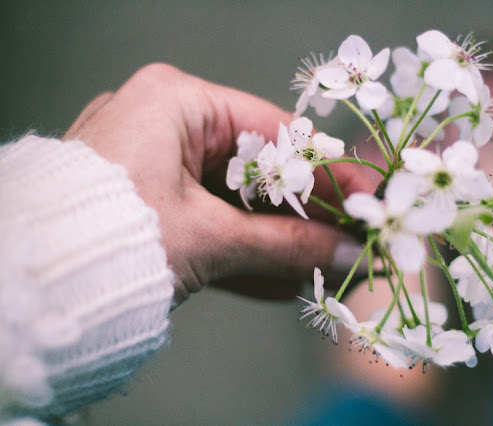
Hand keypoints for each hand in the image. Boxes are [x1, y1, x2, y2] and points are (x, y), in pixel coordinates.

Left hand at [63, 63, 374, 306]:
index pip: (273, 132)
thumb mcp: (209, 238)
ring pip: (232, 200)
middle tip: (346, 235)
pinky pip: (205, 222)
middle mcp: (162, 123)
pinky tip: (282, 282)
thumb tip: (343, 251)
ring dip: (276, 240)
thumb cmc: (107, 239)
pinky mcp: (145, 203)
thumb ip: (284, 245)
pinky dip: (240, 253)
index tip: (365, 194)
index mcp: (175, 102)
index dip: (324, 168)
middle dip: (303, 211)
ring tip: (321, 266)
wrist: (30, 290)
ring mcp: (151, 164)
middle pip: (256, 168)